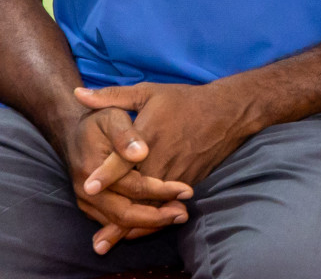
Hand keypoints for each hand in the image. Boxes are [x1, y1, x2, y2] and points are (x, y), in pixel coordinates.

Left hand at [74, 81, 261, 251]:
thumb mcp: (149, 92)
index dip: (108, 174)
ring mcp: (178, 172)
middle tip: (98, 238)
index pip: (126, 158)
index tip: (89, 187)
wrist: (229, 111)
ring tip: (111, 242)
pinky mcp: (189, 180)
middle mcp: (163, 158)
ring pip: (153, 203)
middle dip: (118, 214)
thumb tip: (79, 95)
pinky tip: (137, 230)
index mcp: (150, 135)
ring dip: (134, 223)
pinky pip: (168, 203)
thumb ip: (111, 96)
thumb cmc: (185, 100)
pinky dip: (153, 218)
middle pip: (138, 191)